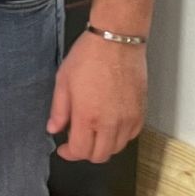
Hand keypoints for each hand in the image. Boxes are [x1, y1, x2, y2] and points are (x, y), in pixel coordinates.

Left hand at [47, 35, 145, 162]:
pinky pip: (132, 135)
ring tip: (93, 132)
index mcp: (87, 116)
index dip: (69, 153)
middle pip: (100, 155)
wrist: (117, 40)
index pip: (80, 151)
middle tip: (77, 141)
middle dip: (85, 153)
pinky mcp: (141, 112)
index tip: (63, 147)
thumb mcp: (63, 80)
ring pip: (117, 148)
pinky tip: (111, 125)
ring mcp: (128, 119)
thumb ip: (58, 109)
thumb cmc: (88, 56)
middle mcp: (110, 123)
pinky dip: (121, 136)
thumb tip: (53, 129)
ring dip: (103, 146)